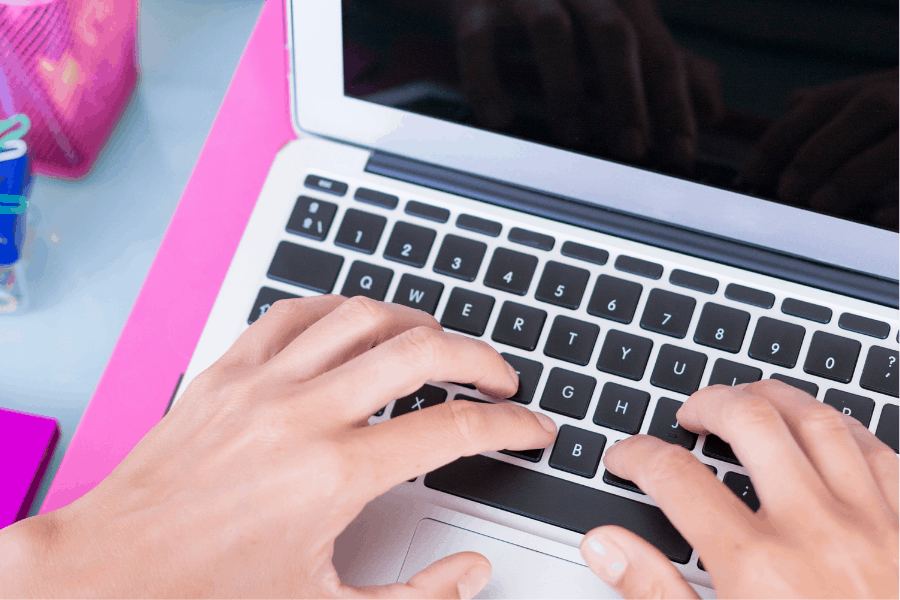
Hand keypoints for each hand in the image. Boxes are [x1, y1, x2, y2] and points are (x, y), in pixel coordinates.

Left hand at [0, 296, 555, 597]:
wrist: (110, 570)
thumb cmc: (204, 590)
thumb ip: (416, 599)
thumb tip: (471, 572)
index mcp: (335, 475)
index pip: (453, 429)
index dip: (509, 425)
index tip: (529, 428)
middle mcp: (303, 414)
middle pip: (421, 351)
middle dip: (480, 358)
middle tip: (500, 376)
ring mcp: (263, 383)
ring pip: (363, 317)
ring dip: (417, 323)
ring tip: (440, 341)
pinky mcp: (227, 371)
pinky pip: (294, 313)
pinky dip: (339, 309)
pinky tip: (356, 323)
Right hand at [451, 0, 722, 165]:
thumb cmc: (558, 2)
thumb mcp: (618, 26)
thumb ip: (663, 64)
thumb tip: (714, 111)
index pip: (658, 49)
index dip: (674, 103)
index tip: (681, 155)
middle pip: (612, 33)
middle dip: (627, 94)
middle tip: (631, 150)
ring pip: (550, 28)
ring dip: (565, 86)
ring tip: (574, 136)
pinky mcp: (472, 3)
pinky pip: (477, 41)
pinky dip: (487, 81)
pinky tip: (499, 120)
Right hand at [579, 380, 897, 597]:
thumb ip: (655, 592)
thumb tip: (606, 546)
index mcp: (758, 567)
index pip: (675, 477)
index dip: (638, 456)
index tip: (627, 458)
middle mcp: (816, 532)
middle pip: (750, 423)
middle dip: (708, 403)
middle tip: (689, 413)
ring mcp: (874, 526)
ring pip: (818, 422)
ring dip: (774, 398)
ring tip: (748, 399)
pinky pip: (880, 452)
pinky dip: (843, 426)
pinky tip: (823, 428)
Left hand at [739, 70, 898, 226]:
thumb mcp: (873, 105)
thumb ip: (834, 108)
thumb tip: (792, 105)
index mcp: (880, 86)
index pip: (822, 104)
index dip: (781, 138)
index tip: (750, 175)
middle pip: (868, 109)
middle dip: (819, 151)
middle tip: (787, 191)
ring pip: (898, 146)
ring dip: (855, 173)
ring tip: (820, 204)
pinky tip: (879, 221)